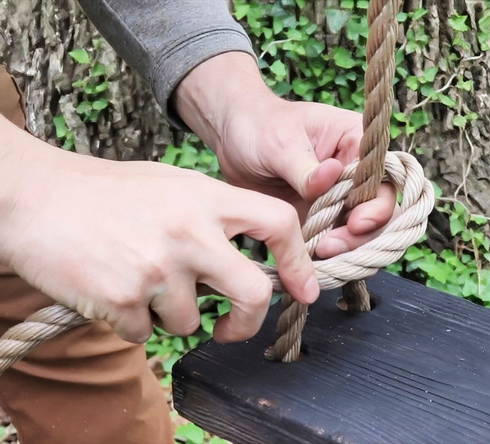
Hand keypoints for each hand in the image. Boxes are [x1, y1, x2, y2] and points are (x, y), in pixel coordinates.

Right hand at [0, 117, 317, 342]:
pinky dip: (133, 322)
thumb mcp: (171, 185)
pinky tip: (111, 288)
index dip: (298, 261)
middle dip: (250, 321)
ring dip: (170, 315)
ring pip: (191, 322)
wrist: (33, 199)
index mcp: (206, 197)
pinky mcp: (123, 300)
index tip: (301, 288)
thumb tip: (252, 259)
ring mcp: (157, 269)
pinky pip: (146, 333)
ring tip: (138, 280)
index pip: (279, 223)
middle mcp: (190, 233)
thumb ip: (215, 216)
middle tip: (233, 327)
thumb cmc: (106, 193)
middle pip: (254, 293)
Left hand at [173, 52, 396, 257]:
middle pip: (379, 211)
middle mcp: (357, 173)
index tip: (354, 223)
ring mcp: (341, 198)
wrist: (232, 140)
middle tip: (331, 246)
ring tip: (320, 253)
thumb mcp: (280, 144)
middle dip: (362, 235)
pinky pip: (336, 242)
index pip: (383, 179)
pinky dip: (330, 256)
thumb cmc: (259, 127)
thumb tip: (333, 175)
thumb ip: (306, 168)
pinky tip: (311, 261)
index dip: (376, 206)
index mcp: (357, 143)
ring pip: (363, 233)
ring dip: (348, 249)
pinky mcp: (324, 219)